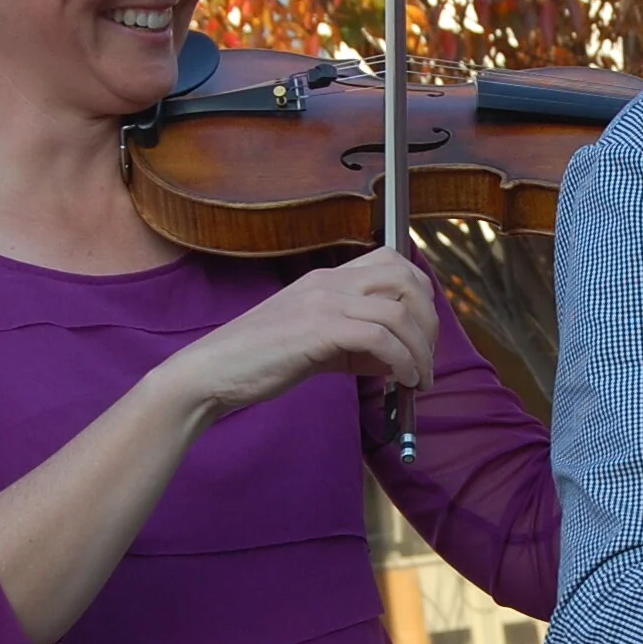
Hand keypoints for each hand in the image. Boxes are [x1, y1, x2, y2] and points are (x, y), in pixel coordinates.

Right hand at [166, 252, 437, 421]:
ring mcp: (324, 302)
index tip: (422, 332)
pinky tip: (402, 382)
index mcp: (328, 278)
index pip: (392, 261)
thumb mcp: (316, 343)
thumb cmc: (260, 360)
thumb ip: (356, 345)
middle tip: (426, 358)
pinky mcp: (319, 329)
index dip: (419, 293)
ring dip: (420, 349)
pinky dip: (402, 361)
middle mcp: (330, 281)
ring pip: (399, 311)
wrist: (213, 371)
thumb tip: (397, 361)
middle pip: (406, 278)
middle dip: (428, 320)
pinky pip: (380, 337)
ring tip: (419, 379)